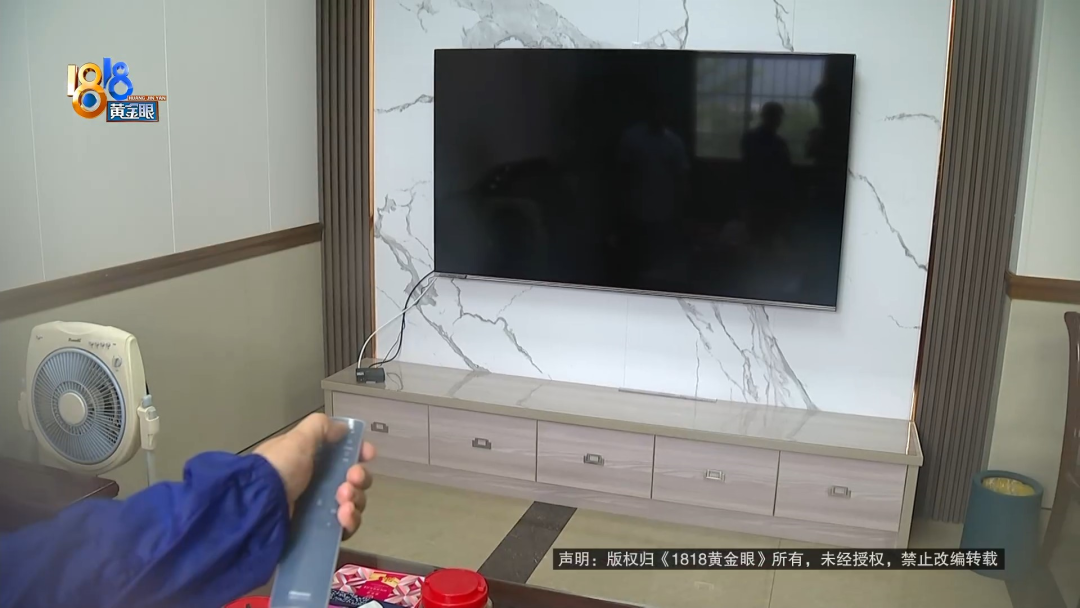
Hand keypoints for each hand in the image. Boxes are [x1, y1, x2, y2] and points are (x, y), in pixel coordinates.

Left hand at [254, 413, 374, 538]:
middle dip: (359, 478)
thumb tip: (342, 429)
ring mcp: (318, 509)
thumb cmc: (279, 468)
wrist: (257, 506)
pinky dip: (349, 522)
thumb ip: (320, 427)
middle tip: (351, 479)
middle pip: (354, 481)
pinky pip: (345, 527)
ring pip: (353, 504)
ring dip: (355, 499)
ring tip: (343, 500)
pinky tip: (343, 517)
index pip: (343, 456)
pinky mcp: (319, 532)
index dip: (359, 454)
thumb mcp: (297, 439)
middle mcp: (316, 484)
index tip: (367, 454)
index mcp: (311, 461)